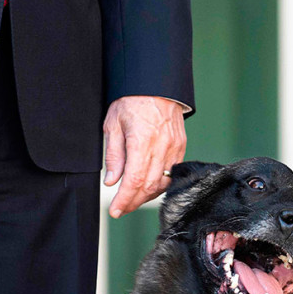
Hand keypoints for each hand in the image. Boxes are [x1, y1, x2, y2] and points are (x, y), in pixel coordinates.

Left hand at [103, 96, 186, 217]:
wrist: (156, 83)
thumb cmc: (131, 100)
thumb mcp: (113, 124)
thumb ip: (114, 155)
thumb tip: (112, 181)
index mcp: (142, 140)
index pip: (135, 180)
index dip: (125, 199)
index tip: (116, 210)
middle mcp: (161, 146)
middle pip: (149, 186)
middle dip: (134, 202)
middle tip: (121, 209)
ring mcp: (174, 147)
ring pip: (162, 183)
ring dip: (146, 196)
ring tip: (132, 200)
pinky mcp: (181, 146)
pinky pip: (171, 173)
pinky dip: (159, 184)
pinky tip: (147, 187)